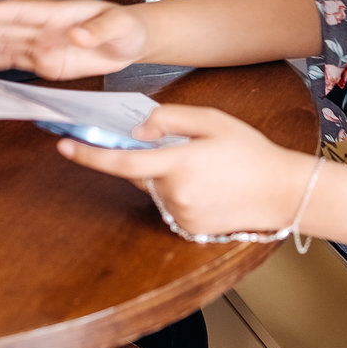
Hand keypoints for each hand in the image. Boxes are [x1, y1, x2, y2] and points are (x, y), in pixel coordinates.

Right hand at [0, 0, 145, 79]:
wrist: (131, 42)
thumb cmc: (126, 27)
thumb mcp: (120, 27)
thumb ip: (98, 30)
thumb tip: (79, 34)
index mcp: (59, 14)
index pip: (21, 12)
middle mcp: (44, 28)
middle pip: (4, 29)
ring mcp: (41, 44)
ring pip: (3, 46)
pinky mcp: (43, 61)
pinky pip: (13, 62)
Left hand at [58, 105, 312, 237]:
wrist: (282, 192)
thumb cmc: (251, 152)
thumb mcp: (212, 120)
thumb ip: (170, 119)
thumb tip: (138, 127)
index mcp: (178, 164)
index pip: (121, 161)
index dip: (89, 154)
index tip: (64, 145)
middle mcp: (174, 194)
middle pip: (138, 173)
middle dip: (145, 157)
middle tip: (177, 146)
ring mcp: (181, 215)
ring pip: (154, 189)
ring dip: (165, 174)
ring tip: (204, 166)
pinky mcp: (188, 229)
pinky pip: (169, 205)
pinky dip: (178, 192)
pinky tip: (208, 185)